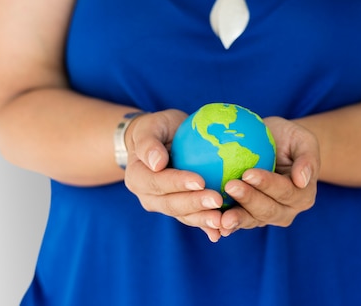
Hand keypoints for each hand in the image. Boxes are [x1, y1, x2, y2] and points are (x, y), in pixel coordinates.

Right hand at [122, 109, 225, 241]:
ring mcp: (164, 206)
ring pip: (183, 216)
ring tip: (222, 220)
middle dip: (194, 204)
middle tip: (217, 201)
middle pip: (171, 204)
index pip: (157, 182)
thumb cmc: (156, 129)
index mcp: (138, 178)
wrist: (160, 143)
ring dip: (202, 219)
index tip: (200, 180)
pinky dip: (206, 226)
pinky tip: (221, 232)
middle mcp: (148, 196)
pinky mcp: (180, 210)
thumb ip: (148, 143)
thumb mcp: (149, 127)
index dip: (178, 183)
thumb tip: (157, 162)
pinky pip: (194, 218)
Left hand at [219, 116, 319, 236]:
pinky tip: (213, 224)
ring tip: (221, 215)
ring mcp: (266, 217)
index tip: (248, 173)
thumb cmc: (288, 138)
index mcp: (302, 195)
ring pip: (252, 220)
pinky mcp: (248, 217)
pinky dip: (226, 225)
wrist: (272, 146)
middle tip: (230, 186)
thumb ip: (307, 158)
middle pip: (268, 210)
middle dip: (249, 200)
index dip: (267, 184)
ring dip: (236, 217)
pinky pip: (237, 222)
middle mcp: (286, 211)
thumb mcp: (302, 139)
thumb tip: (302, 180)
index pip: (284, 191)